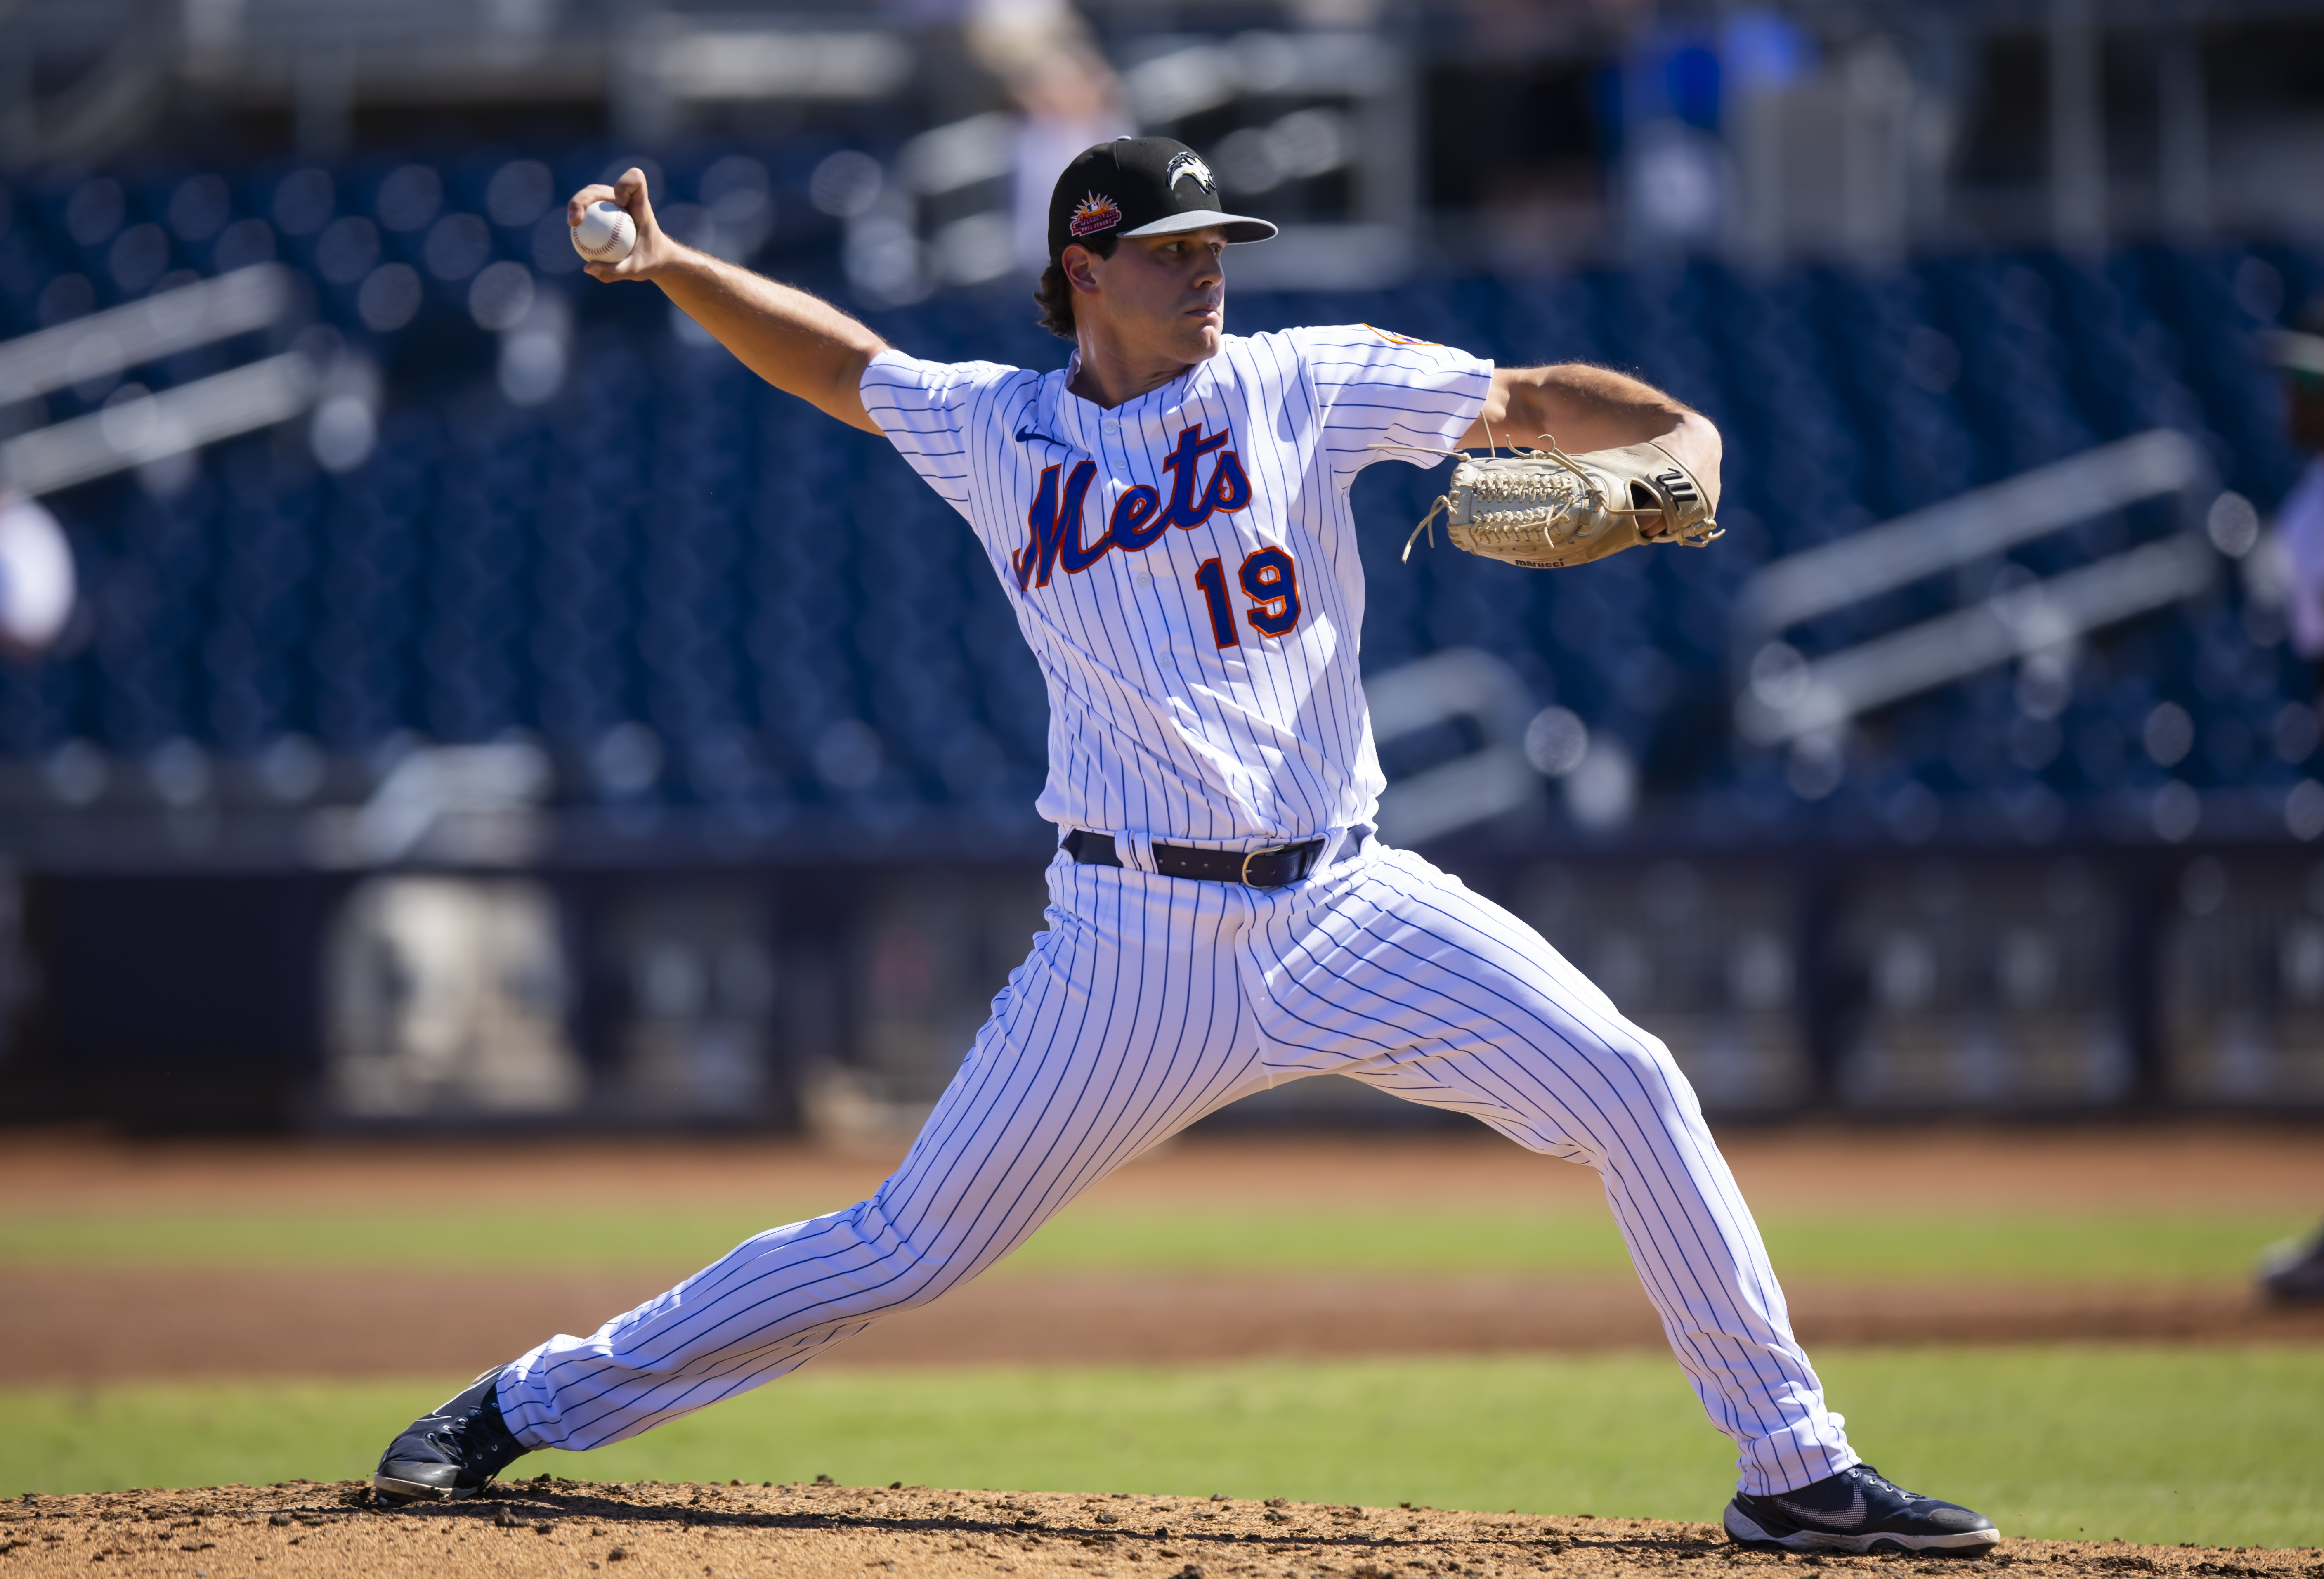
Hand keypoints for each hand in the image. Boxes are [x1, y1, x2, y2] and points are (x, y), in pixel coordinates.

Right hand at [567, 167, 676, 282]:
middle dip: (584, 198)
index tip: (620, 204)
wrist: (655, 259)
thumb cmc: (650, 261)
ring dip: (577, 204)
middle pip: (600, 188)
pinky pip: (588, 209)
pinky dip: (579, 215)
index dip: (625, 184)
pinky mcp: (604, 211)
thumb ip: (614, 271)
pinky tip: (574, 231)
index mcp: (640, 205)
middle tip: (576, 221)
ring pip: (590, 194)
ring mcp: (612, 204)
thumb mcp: (636, 271)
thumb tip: (587, 268)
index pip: (635, 180)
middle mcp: (624, 200)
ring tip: (572, 225)